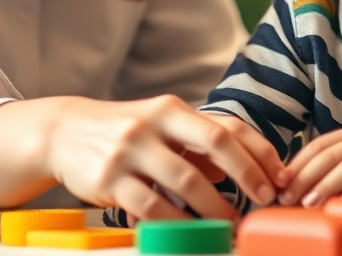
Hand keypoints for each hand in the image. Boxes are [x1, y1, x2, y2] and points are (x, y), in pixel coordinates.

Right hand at [0, 95, 283, 221]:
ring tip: (231, 224)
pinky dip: (177, 223)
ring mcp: (130, 151)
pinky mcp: (110, 179)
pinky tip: (191, 233)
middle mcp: (153, 124)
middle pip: (215, 144)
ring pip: (186, 181)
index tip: (278, 177)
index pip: (226, 126)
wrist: (63, 132)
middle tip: (265, 200)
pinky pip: (151, 206)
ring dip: (215, 208)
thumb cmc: (123, 130)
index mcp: (171, 108)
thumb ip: (197, 144)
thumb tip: (238, 171)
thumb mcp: (160, 126)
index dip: (258, 152)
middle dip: (247, 174)